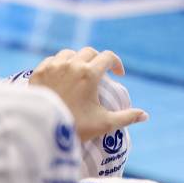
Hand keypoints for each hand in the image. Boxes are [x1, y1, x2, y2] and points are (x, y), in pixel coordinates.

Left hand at [27, 47, 146, 140]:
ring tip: (80, 71)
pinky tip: (62, 74)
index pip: (108, 57)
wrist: (40, 129)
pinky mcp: (38, 73)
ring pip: (69, 53)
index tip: (118, 74)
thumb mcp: (103, 124)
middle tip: (100, 72)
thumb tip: (145, 115)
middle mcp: (71, 65)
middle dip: (98, 60)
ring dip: (78, 59)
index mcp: (89, 74)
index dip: (116, 64)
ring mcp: (52, 67)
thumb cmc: (74, 127)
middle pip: (89, 52)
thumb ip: (126, 117)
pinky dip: (59, 64)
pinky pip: (51, 60)